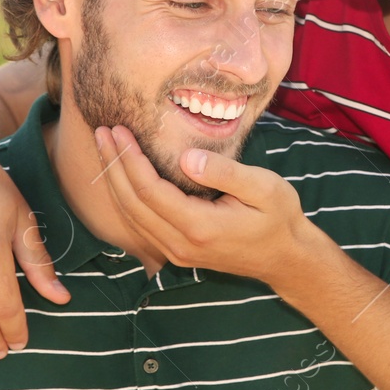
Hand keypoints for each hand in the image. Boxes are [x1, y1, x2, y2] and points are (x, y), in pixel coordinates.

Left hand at [92, 125, 320, 282]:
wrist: (287, 259)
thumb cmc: (279, 218)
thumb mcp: (264, 187)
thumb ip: (225, 173)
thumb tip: (187, 157)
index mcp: (199, 227)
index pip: (149, 190)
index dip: (129, 159)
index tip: (118, 130)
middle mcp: (180, 245)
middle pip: (131, 204)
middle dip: (112, 165)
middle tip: (101, 132)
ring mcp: (176, 253)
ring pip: (130, 218)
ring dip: (114, 182)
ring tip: (105, 148)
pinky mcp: (177, 253)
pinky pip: (140, 226)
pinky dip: (124, 199)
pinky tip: (120, 177)